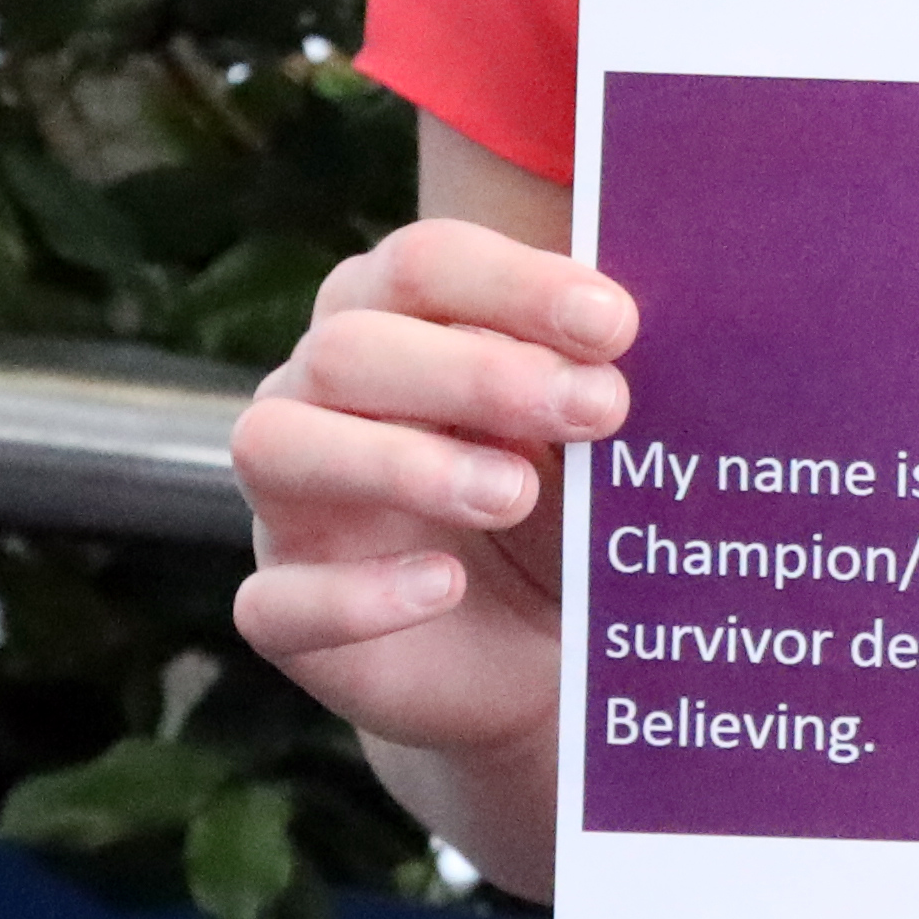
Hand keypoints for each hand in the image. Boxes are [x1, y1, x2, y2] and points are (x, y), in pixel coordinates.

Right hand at [231, 215, 636, 767]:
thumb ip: (597, 381)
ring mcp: (286, 505)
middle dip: (477, 372)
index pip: (422, 266)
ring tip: (515, 493)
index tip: (615, 325)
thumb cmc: (561, 507)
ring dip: (400, 462)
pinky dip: (358, 594)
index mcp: (389, 321)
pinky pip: (279, 601)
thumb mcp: (586, 441)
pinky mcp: (283, 612)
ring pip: (278, 447)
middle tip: (598, 408)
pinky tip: (443, 586)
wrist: (538, 651)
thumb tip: (640, 343)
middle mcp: (316, 395)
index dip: (514, 284)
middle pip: (349, 346)